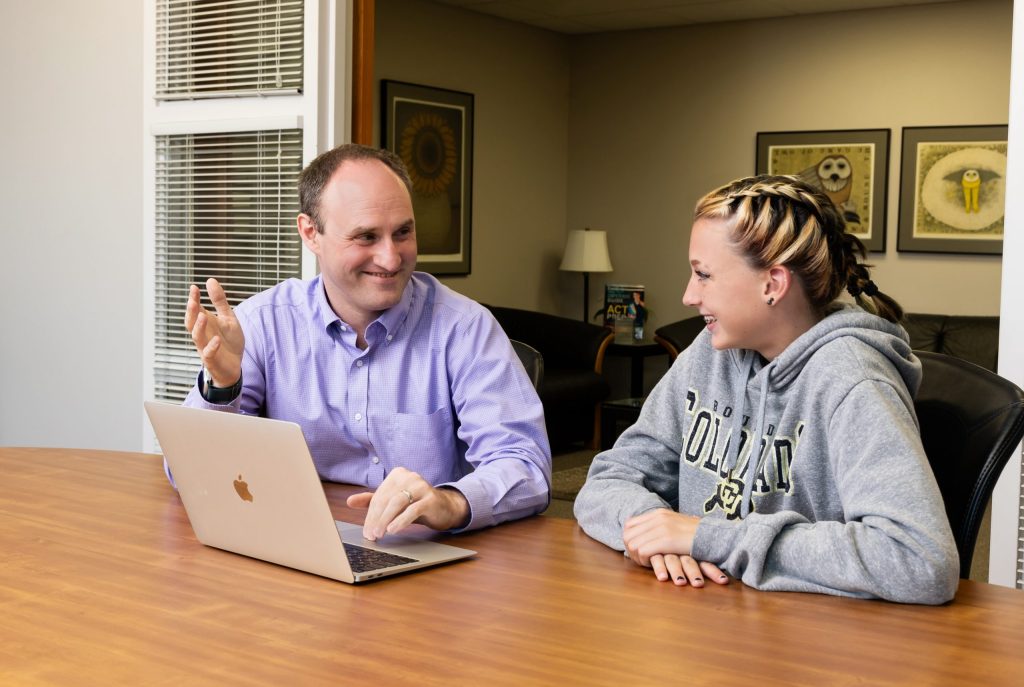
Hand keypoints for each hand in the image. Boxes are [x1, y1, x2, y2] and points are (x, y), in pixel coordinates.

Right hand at [184, 278, 244, 386]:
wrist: (235, 365)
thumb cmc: (229, 341)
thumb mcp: (228, 318)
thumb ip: (220, 301)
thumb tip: (210, 280)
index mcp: (205, 322)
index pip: (196, 309)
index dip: (193, 299)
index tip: (194, 287)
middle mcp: (202, 334)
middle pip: (191, 322)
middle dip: (191, 311)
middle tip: (192, 300)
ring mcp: (205, 347)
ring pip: (197, 337)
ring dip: (198, 327)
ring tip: (203, 316)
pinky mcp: (212, 360)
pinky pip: (208, 353)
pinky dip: (211, 347)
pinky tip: (217, 339)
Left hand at [346, 467, 470, 539]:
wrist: (444, 507)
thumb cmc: (416, 504)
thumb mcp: (393, 501)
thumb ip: (372, 500)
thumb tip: (349, 501)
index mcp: (397, 474)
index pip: (379, 496)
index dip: (370, 515)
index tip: (366, 531)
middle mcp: (409, 476)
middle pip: (386, 499)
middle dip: (376, 519)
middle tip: (371, 535)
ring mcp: (421, 485)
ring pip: (397, 503)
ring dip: (386, 520)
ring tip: (380, 534)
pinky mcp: (431, 497)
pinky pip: (413, 509)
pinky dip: (401, 520)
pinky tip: (393, 530)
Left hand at [623, 509, 727, 587]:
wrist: (713, 536)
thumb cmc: (696, 536)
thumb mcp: (675, 525)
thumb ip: (660, 527)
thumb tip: (644, 535)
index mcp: (658, 513)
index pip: (630, 524)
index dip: (629, 539)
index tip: (636, 550)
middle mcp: (657, 518)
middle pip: (628, 534)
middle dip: (630, 550)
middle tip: (640, 560)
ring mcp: (661, 527)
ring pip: (633, 544)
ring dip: (637, 557)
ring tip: (647, 564)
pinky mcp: (667, 540)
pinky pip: (643, 551)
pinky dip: (644, 561)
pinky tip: (653, 565)